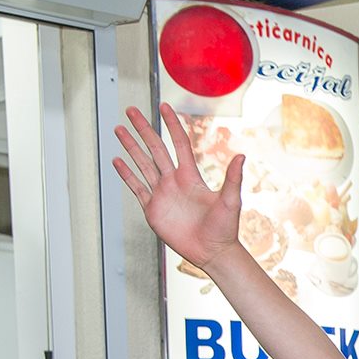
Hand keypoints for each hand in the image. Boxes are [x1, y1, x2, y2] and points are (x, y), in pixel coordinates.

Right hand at [112, 104, 244, 273]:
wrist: (213, 252)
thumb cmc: (225, 229)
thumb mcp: (230, 201)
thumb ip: (232, 178)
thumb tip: (241, 156)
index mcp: (191, 176)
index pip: (179, 144)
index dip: (171, 125)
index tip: (164, 107)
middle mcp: (174, 181)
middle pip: (155, 149)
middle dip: (143, 129)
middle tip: (131, 110)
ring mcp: (162, 194)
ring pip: (142, 164)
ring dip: (131, 147)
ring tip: (119, 129)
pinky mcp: (152, 209)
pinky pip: (137, 188)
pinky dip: (126, 174)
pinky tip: (117, 161)